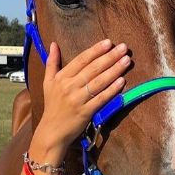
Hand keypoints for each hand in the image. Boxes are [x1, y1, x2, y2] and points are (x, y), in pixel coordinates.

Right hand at [31, 40, 129, 158]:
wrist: (52, 131)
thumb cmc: (52, 105)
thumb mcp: (47, 82)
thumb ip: (52, 62)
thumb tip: (53, 44)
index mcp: (61, 77)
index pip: (81, 60)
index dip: (95, 50)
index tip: (108, 42)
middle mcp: (69, 86)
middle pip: (93, 69)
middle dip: (110, 57)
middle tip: (124, 48)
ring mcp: (78, 99)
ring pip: (98, 82)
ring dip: (114, 70)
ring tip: (127, 61)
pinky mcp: (85, 112)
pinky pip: (101, 98)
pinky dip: (112, 90)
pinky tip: (122, 81)